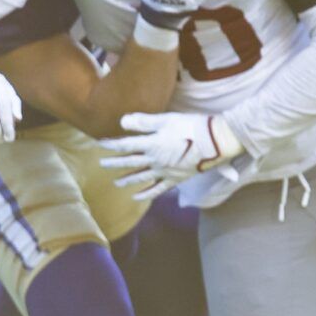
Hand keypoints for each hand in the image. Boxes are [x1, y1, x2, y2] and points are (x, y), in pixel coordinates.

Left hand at [101, 111, 246, 199]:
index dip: (112, 144)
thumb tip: (122, 120)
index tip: (100, 144)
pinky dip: (146, 194)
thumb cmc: (192, 127)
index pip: (125, 145)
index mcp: (151, 145)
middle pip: (130, 162)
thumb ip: (144, 121)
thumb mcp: (167, 119)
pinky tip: (136, 196)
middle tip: (102, 164)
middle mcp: (154, 160)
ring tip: (116, 183)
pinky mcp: (175, 179)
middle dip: (114, 162)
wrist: (215, 142)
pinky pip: (157, 189)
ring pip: (141, 177)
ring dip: (127, 180)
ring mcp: (164, 172)